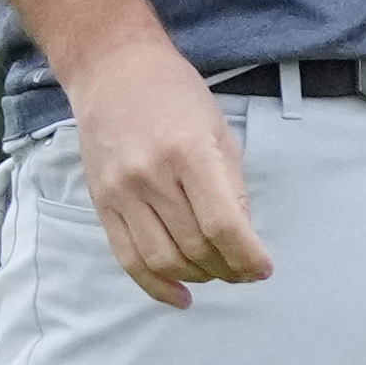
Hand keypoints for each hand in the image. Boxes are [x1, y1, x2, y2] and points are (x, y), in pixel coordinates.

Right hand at [0, 0, 273, 306]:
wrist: (111, 69)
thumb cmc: (174, 93)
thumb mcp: (219, 129)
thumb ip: (232, 185)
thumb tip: (243, 238)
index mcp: (189, 153)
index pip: (223, 226)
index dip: (248, 257)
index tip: (264, 268)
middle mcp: (151, 176)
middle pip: (195, 247)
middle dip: (228, 269)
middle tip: (244, 270)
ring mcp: (121, 192)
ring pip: (163, 259)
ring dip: (198, 277)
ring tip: (216, 273)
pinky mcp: (101, 203)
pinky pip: (128, 259)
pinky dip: (157, 285)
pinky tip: (181, 296)